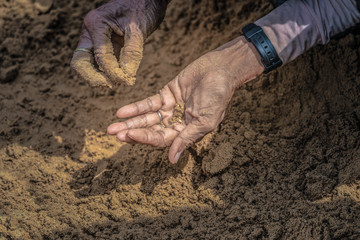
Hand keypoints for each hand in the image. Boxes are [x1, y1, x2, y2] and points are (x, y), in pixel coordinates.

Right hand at [71, 0, 167, 86]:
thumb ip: (132, 52)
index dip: (112, 72)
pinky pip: (97, 63)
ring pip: (85, 65)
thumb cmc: (142, 8)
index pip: (100, 55)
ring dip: (99, 77)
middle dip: (93, 78)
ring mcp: (93, 39)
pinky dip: (105, 73)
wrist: (146, 0)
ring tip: (119, 81)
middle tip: (112, 85)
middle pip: (80, 62)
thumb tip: (126, 77)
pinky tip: (119, 77)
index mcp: (96, 23)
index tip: (127, 81)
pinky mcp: (101, 45)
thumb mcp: (139, 29)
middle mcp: (90, 32)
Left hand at [107, 36, 264, 162]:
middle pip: (150, 131)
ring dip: (130, 122)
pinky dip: (136, 108)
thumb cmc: (218, 96)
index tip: (129, 135)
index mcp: (186, 133)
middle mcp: (176, 123)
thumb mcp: (205, 120)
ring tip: (111, 127)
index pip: (162, 139)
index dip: (145, 138)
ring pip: (146, 118)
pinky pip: (148, 103)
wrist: (221, 69)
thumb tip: (172, 160)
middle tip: (114, 134)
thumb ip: (187, 138)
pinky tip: (121, 112)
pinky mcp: (166, 94)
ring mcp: (170, 109)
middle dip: (132, 133)